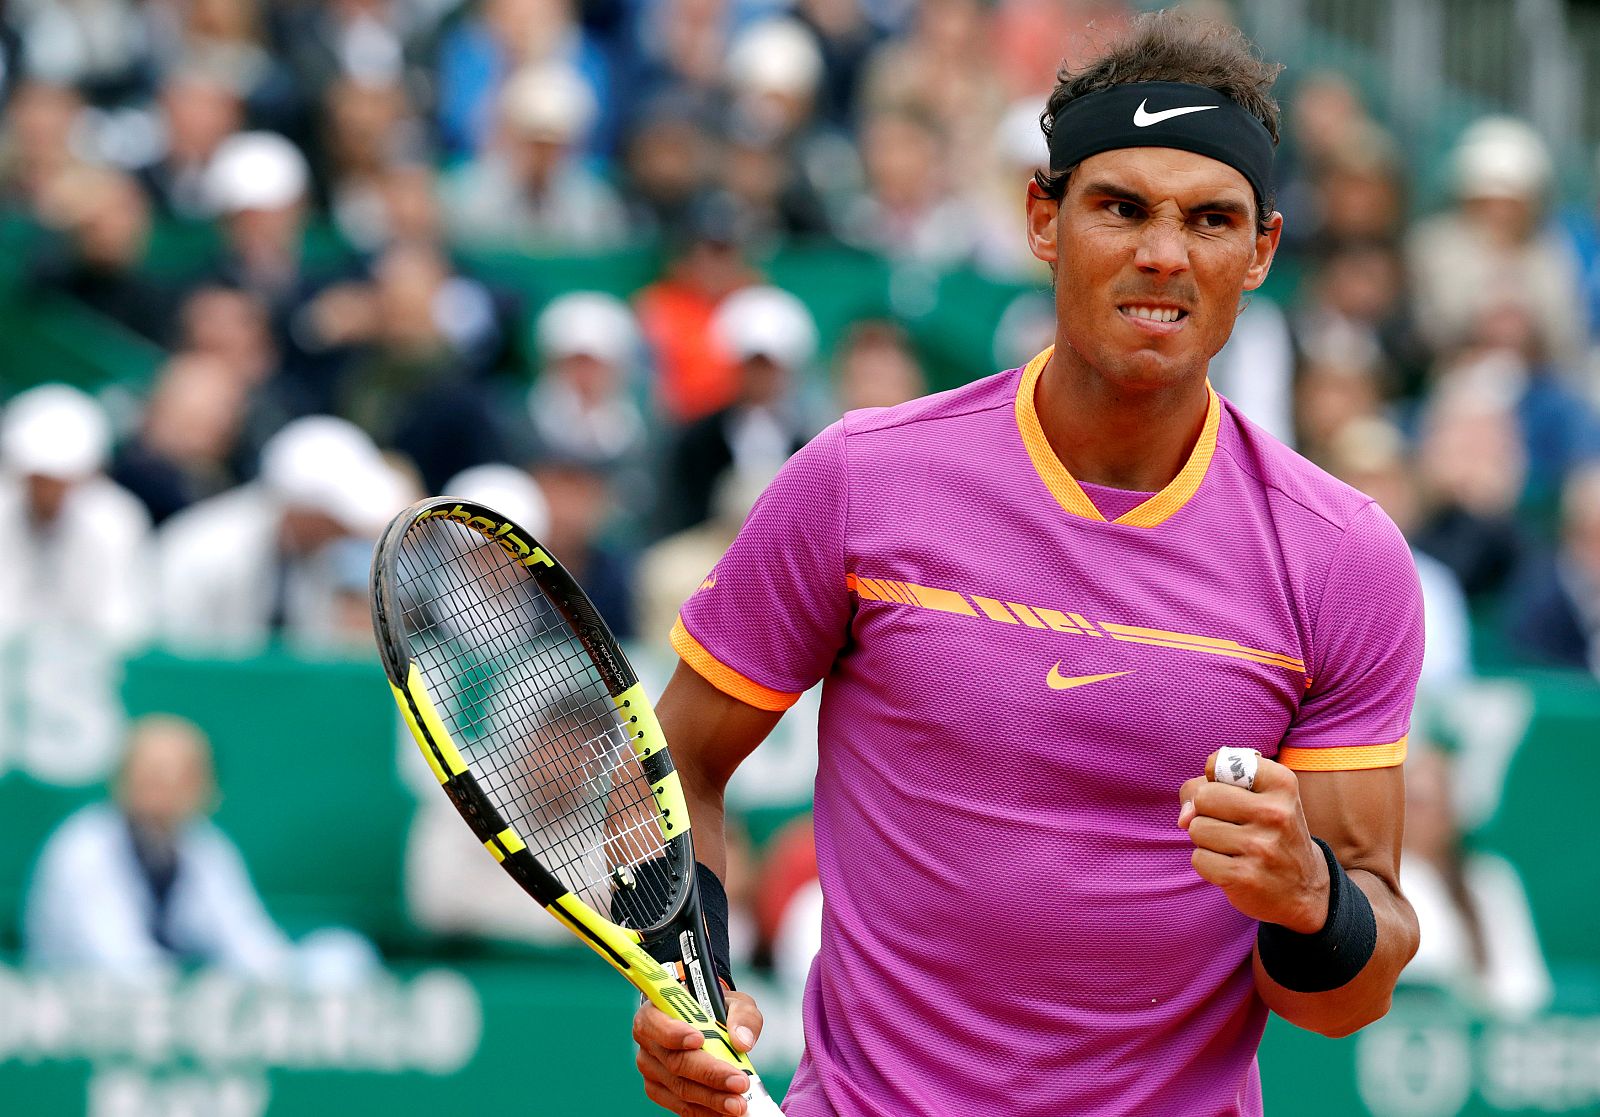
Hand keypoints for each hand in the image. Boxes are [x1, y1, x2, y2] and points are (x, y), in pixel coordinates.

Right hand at [633, 990, 763, 1115]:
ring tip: (739, 1104)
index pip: (656, 1022)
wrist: (704, 1025)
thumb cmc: (715, 1010)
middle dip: (710, 1074)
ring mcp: (651, 1069)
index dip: (675, 1032)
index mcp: (655, 1011)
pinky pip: (682, 1106)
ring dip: (712, 1099)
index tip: (700, 1039)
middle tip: (739, 1083)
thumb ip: (741, 1015)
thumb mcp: (732, 1002)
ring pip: (680, 1088)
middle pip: (675, 1062)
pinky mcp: (659, 1091)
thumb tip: (742, 1041)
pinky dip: (707, 1111)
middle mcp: (648, 1041)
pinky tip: (726, 1113)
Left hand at [1178, 751, 1330, 932]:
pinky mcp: (1245, 877)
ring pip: (1196, 828)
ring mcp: (1261, 847)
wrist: (1303, 889)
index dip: (1215, 779)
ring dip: (1207, 840)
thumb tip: (1183, 817)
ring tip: (1236, 848)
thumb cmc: (1268, 833)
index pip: (1219, 762)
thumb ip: (1208, 787)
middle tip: (1233, 826)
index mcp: (1282, 783)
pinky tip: (1234, 868)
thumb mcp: (1255, 798)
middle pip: (1204, 796)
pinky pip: (1198, 859)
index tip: (1234, 792)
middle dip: (1207, 812)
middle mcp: (1276, 812)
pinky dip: (1208, 864)